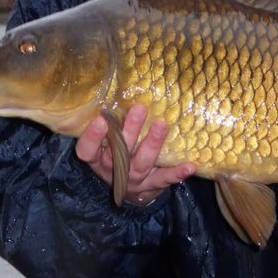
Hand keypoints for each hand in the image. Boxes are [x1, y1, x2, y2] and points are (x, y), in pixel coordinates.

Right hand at [75, 104, 195, 207]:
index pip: (87, 150)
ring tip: (162, 126)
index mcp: (97, 159)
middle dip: (130, 131)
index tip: (101, 119)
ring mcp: (132, 180)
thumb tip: (121, 89)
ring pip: (142, 164)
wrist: (128, 189)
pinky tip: (189, 166)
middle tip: (140, 109)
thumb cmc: (115, 154)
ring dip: (152, 145)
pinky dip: (177, 173)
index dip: (93, 137)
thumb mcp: (105, 144)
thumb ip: (110, 124)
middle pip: (119, 153)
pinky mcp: (151, 186)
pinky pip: (164, 179)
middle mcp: (112, 171)